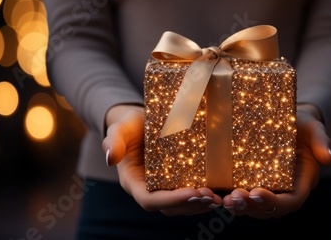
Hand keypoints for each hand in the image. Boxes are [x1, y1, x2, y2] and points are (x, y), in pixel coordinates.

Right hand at [102, 104, 222, 215]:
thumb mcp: (119, 128)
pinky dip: (204, 196)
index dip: (172, 200)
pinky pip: (190, 195)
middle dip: (191, 205)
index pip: (151, 200)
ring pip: (182, 206)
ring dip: (201, 205)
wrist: (140, 121)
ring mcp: (164, 187)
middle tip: (211, 196)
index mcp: (134, 182)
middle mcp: (150, 190)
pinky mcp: (177, 181)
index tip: (193, 192)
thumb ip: (114, 141)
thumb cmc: (128, 125)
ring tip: (218, 198)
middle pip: (170, 208)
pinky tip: (220, 192)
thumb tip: (110, 157)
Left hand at [221, 103, 330, 218]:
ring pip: (255, 207)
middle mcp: (284, 189)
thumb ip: (321, 142)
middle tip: (234, 199)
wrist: (291, 120)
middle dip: (252, 207)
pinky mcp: (253, 180)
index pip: (291, 201)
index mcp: (302, 182)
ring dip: (240, 207)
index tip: (257, 192)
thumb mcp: (315, 129)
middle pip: (269, 209)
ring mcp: (268, 187)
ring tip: (225, 200)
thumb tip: (329, 159)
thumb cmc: (305, 125)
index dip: (274, 201)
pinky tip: (217, 193)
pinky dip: (232, 197)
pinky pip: (244, 194)